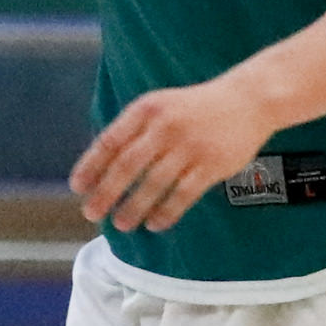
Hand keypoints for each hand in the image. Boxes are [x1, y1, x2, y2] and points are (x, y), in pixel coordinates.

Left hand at [70, 66, 277, 232]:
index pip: (110, 141)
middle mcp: (166, 126)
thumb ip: (132, 131)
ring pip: (154, 184)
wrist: (247, 101)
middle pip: (127, 165)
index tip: (78, 188)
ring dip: (133, 208)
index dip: (91, 166)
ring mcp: (190, 146)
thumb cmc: (193, 109)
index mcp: (147, 109)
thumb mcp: (159, 106)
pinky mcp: (212, 164)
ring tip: (121, 224)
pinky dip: (166, 212)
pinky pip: (183, 195)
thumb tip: (98, 169)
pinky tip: (154, 224)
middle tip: (91, 213)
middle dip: (106, 193)